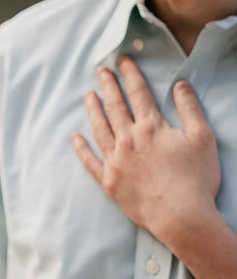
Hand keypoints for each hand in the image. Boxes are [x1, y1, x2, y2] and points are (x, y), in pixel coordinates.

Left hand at [71, 55, 220, 247]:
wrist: (182, 217)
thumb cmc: (196, 179)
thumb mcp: (202, 138)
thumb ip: (190, 108)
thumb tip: (180, 84)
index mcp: (150, 127)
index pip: (138, 93)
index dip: (130, 74)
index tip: (122, 61)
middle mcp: (128, 139)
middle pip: (115, 106)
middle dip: (107, 85)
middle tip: (100, 71)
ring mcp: (116, 160)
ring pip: (99, 128)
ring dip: (93, 110)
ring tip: (88, 95)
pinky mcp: (109, 181)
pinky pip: (90, 161)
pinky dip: (81, 148)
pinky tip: (75, 137)